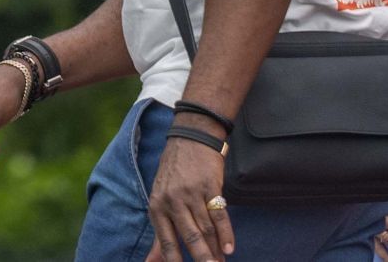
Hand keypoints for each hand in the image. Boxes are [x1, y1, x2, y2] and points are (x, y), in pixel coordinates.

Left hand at [143, 127, 233, 261]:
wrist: (190, 137)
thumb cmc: (173, 172)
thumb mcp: (160, 200)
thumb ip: (160, 235)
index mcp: (157, 207)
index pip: (167, 242)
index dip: (175, 261)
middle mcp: (172, 201)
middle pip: (189, 237)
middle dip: (201, 258)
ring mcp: (192, 193)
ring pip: (205, 228)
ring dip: (215, 250)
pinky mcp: (210, 186)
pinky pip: (219, 214)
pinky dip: (226, 232)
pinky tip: (230, 247)